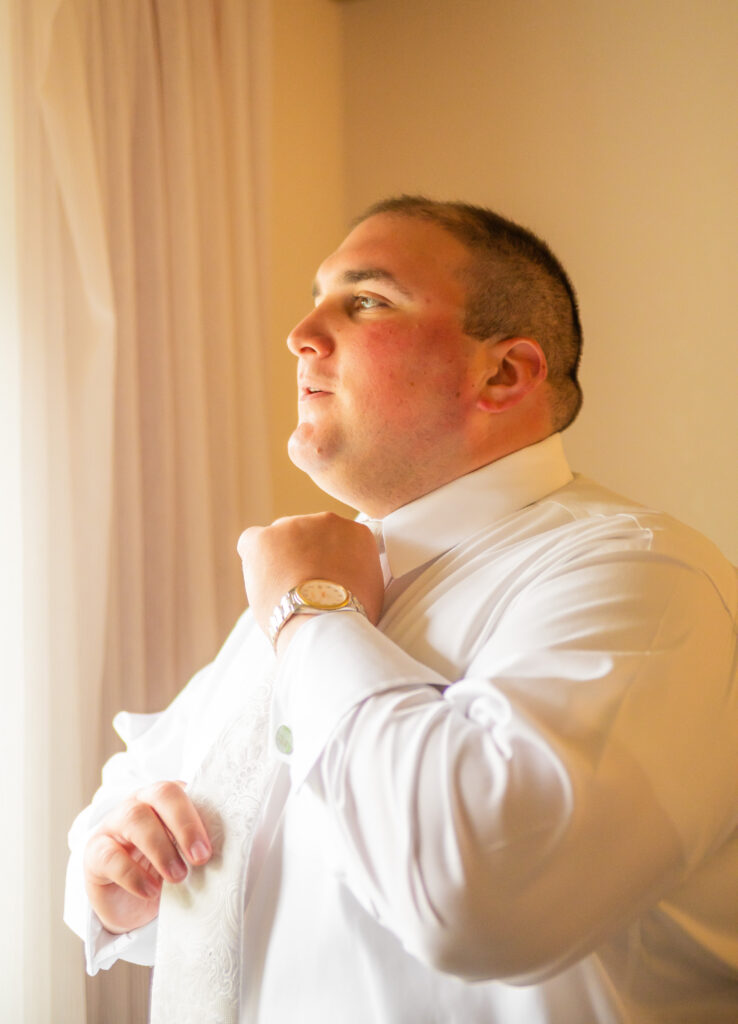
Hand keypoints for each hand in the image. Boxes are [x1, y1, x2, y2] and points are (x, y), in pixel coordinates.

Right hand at [83, 781, 211, 933]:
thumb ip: (206, 845)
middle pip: (161, 794)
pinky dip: (132, 875)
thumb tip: (245, 849)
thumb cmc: (165, 870)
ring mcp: (115, 825)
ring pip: (135, 819)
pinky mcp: (95, 852)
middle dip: (184, 825)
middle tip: (200, 858)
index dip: (199, 816)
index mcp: (167, 799)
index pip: (185, 790)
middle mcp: (141, 803)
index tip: (211, 849)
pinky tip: (150, 891)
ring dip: (160, 848)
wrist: (129, 902)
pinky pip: (110, 856)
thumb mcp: (187, 857)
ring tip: (178, 877)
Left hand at [238, 512, 383, 649]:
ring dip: (279, 561)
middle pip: (306, 535)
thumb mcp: (370, 589)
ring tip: (284, 593)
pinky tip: (262, 581)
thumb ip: (356, 572)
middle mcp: (326, 521)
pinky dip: (253, 560)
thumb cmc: (350, 617)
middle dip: (302, 557)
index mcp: (355, 532)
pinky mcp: (264, 537)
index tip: (324, 581)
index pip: (335, 539)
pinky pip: (251, 541)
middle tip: (302, 589)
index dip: (326, 561)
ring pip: (279, 539)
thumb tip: (345, 580)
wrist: (325, 622)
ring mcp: (293, 525)